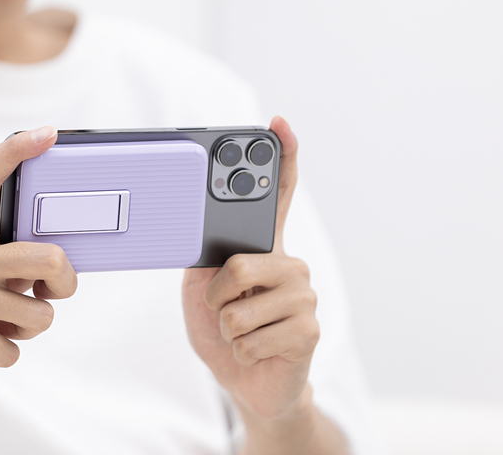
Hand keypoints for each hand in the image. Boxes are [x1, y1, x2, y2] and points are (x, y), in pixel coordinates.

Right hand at [0, 126, 77, 394]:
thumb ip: (0, 257)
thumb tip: (57, 264)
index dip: (20, 149)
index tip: (49, 134)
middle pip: (49, 257)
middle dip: (65, 283)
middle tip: (50, 291)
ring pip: (40, 315)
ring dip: (27, 330)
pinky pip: (13, 349)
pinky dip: (3, 355)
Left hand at [182, 117, 319, 427]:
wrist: (245, 380)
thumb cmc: (223, 329)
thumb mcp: (201, 289)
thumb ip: (204, 258)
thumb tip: (193, 230)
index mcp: (264, 248)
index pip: (279, 195)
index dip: (283, 157)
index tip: (279, 122)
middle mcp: (290, 264)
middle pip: (238, 266)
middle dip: (217, 297)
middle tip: (223, 309)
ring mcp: (304, 296)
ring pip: (239, 308)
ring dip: (227, 330)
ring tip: (241, 334)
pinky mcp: (309, 329)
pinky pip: (251, 338)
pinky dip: (241, 351)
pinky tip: (255, 351)